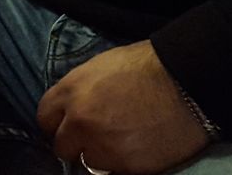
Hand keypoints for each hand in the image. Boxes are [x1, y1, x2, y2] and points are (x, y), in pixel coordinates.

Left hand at [37, 42, 211, 173]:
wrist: (187, 82)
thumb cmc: (146, 67)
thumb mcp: (100, 67)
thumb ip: (79, 90)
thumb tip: (70, 108)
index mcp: (71, 92)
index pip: (44, 118)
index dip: (57, 122)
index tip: (67, 125)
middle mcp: (80, 122)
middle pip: (61, 146)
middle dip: (75, 143)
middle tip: (94, 137)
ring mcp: (102, 147)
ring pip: (87, 162)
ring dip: (99, 155)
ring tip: (120, 142)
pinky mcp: (126, 166)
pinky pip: (113, 171)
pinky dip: (121, 163)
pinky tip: (134, 149)